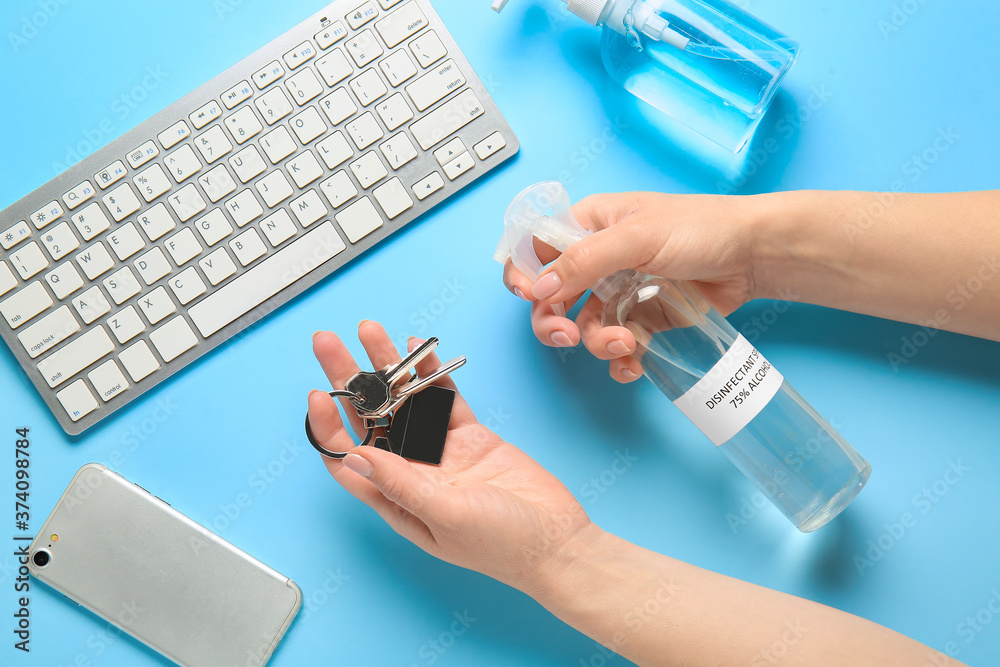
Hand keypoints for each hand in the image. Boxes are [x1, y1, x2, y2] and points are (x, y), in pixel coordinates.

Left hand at [307, 321, 592, 590]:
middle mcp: (411, 471)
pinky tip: (414, 351)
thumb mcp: (445, 515)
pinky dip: (429, 374)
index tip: (318, 393)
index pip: (348, 456)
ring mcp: (440, 450)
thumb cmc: (502, 544)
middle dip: (348, 380)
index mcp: (395, 499)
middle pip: (369, 419)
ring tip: (370, 331)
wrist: (556, 539)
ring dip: (387, 367)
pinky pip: (442, 398)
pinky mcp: (469, 435)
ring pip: (404, 401)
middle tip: (328, 343)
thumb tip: (353, 454)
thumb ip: (401, 483)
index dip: (328, 426)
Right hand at [502, 191, 762, 381]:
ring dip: (596, 343)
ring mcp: (620, 292)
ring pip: (584, 327)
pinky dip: (620, 360)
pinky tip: (633, 363)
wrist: (753, 255)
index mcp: (589, 225)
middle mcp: (598, 260)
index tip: (528, 295)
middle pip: (552, 297)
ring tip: (626, 343)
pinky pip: (617, 346)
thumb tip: (539, 288)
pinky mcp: (643, 319)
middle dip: (552, 320)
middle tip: (565, 335)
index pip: (536, 248)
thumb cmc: (701, 227)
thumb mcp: (637, 236)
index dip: (524, 273)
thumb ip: (584, 261)